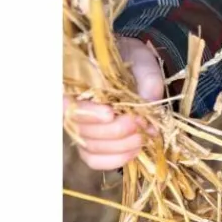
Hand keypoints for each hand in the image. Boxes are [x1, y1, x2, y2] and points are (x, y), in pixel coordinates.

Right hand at [63, 37, 164, 170]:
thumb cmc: (133, 60)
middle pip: (84, 131)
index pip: (71, 106)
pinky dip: (115, 160)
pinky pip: (95, 160)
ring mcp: (84, 128)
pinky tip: (134, 152)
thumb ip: (147, 78)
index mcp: (79, 85)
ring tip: (143, 137)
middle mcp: (76, 109)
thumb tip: (150, 102)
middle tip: (141, 124)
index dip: (88, 113)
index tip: (110, 114)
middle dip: (115, 131)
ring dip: (119, 147)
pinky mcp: (94, 143)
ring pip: (91, 148)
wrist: (135, 66)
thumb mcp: (143, 60)